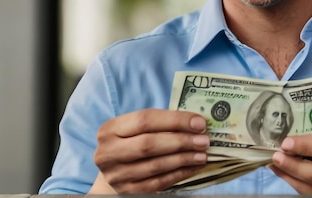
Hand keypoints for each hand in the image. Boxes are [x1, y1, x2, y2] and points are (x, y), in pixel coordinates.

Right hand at [90, 109, 209, 193]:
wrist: (113, 169)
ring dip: (183, 159)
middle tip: (204, 140)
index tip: (199, 122)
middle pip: (149, 144)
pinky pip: (158, 183)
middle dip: (181, 142)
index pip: (145, 120)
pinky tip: (193, 167)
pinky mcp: (127, 191)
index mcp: (110, 129)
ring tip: (202, 154)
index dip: (175, 120)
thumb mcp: (136, 128)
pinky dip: (179, 174)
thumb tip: (196, 124)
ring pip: (155, 166)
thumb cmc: (131, 141)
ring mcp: (116, 174)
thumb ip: (160, 124)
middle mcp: (108, 152)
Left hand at [270, 122, 311, 193]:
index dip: (305, 145)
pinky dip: (293, 183)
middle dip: (291, 163)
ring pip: (309, 187)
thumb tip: (308, 106)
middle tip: (274, 154)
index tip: (286, 141)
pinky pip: (310, 195)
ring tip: (272, 162)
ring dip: (287, 174)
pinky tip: (282, 172)